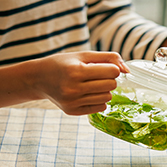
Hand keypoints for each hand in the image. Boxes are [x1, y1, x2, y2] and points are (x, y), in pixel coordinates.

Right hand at [0, 51, 128, 114]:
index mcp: (76, 71)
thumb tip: (128, 70)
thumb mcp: (83, 55)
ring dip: (104, 90)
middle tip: (97, 76)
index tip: (105, 67)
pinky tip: (87, 93)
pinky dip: (99, 100)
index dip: (113, 68)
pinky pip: (100, 107)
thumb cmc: (63, 64)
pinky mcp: (72, 111)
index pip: (112, 72)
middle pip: (111, 85)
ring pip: (107, 98)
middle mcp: (73, 88)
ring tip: (92, 84)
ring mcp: (72, 101)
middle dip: (109, 79)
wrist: (38, 79)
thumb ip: (108, 58)